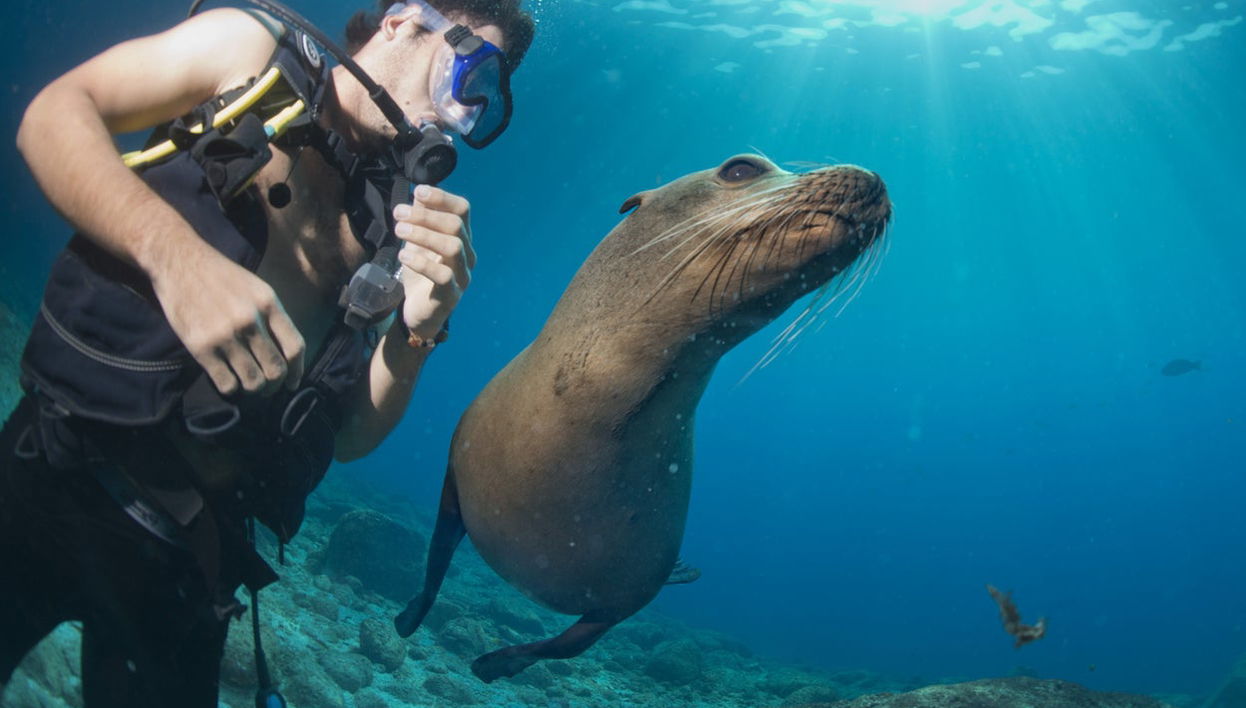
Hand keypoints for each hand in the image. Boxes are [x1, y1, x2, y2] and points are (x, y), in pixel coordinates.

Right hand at [150, 244, 304, 396]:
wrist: (179, 263)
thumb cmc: (222, 277)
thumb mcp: (257, 288)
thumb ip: (273, 317)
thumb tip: (288, 354)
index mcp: (268, 304)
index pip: (295, 347)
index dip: (297, 371)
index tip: (292, 383)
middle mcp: (250, 320)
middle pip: (276, 370)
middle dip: (275, 385)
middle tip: (269, 388)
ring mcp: (225, 335)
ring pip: (253, 382)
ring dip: (254, 389)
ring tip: (249, 385)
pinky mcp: (201, 347)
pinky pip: (226, 383)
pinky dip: (231, 388)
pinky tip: (229, 381)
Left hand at [392, 184, 475, 340]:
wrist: (419, 312)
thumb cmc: (420, 273)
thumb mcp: (417, 243)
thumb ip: (419, 220)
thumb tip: (417, 193)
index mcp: (462, 238)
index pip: (462, 210)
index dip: (442, 198)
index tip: (417, 191)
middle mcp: (467, 254)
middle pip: (456, 225)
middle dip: (425, 216)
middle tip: (398, 214)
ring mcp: (462, 275)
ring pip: (453, 247)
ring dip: (423, 235)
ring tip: (399, 231)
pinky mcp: (451, 295)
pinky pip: (443, 275)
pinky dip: (421, 263)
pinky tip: (403, 257)